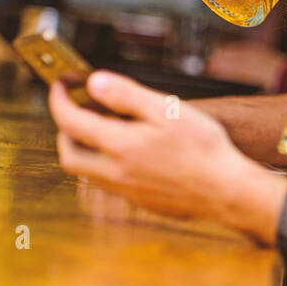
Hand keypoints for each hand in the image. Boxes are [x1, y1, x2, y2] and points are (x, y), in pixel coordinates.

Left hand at [49, 72, 286, 243]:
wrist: (227, 192)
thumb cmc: (203, 149)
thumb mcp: (167, 110)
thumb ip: (126, 95)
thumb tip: (94, 83)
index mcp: (119, 146)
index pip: (70, 122)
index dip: (59, 100)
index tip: (61, 86)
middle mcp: (115, 173)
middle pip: (69, 155)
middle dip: (64, 131)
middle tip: (76, 111)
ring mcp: (127, 191)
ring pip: (87, 173)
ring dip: (85, 149)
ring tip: (106, 128)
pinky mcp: (141, 202)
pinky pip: (109, 183)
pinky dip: (107, 164)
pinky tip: (132, 152)